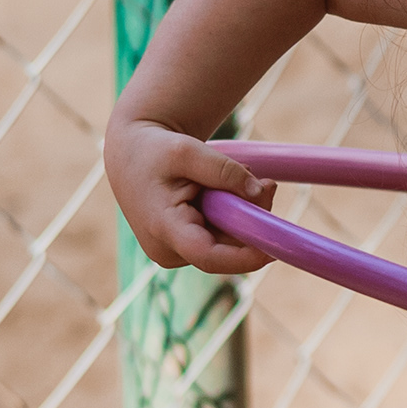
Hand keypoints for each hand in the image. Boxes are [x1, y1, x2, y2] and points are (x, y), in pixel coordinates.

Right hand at [104, 116, 276, 273]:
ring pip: (226, 244)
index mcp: (162, 228)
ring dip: (242, 214)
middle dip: (252, 221)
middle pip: (226, 249)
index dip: (246, 257)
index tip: (275, 246)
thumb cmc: (154, 150)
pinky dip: (231, 217)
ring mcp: (177, 253)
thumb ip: (224, 171)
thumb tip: (260, 192)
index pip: (209, 256)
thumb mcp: (188, 151)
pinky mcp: (185, 248)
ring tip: (237, 177)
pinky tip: (225, 191)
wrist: (131, 154)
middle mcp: (168, 250)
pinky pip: (220, 238)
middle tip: (268, 184)